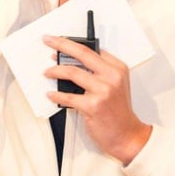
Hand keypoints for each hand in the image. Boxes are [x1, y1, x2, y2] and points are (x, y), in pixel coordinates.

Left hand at [43, 36, 150, 164]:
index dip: (71, 43)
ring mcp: (103, 91)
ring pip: (72, 72)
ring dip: (55, 71)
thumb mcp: (115, 85)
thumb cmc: (118, 111)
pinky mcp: (93, 105)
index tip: (58, 40)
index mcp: (117, 68)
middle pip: (82, 53)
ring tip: (47, 72)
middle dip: (61, 44)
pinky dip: (56, 95)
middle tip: (48, 41)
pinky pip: (68, 97)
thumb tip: (72, 61)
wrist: (127, 135)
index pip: (91, 49)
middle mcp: (112, 76)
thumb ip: (99, 71)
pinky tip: (51, 94)